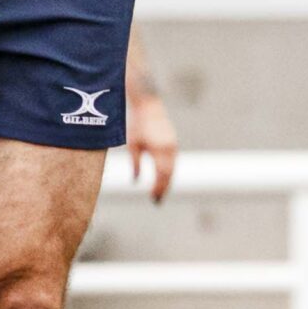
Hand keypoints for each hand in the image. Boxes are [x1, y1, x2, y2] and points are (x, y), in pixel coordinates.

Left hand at [128, 88, 178, 204]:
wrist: (149, 107)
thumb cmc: (137, 125)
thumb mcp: (133, 145)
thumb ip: (135, 164)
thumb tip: (136, 181)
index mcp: (158, 149)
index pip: (161, 174)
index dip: (158, 188)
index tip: (153, 198)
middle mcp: (169, 148)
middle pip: (169, 174)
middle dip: (164, 188)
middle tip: (157, 201)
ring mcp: (173, 145)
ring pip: (172, 169)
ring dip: (167, 181)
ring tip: (160, 192)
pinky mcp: (174, 144)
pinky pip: (173, 162)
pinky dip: (169, 172)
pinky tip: (163, 179)